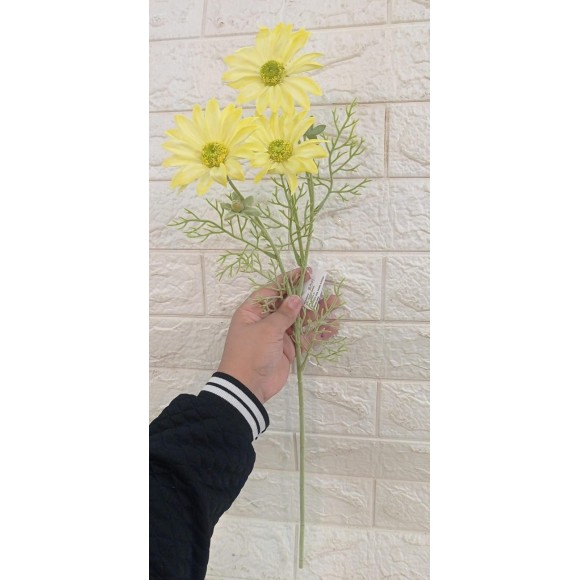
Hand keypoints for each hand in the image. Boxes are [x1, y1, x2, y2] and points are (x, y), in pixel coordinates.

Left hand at [217, 267, 337, 403]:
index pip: (273, 290)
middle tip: (326, 290)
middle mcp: (265, 320)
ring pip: (299, 320)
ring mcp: (277, 335)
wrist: (247, 387)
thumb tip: (296, 298)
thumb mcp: (266, 330)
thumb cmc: (251, 353)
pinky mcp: (287, 349)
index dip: (289, 280)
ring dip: (316, 314)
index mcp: (252, 311)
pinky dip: (317, 332)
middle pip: (289, 304)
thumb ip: (284, 314)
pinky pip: (304, 337)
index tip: (306, 273)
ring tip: (335, 305)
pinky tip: (331, 327)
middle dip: (308, 297)